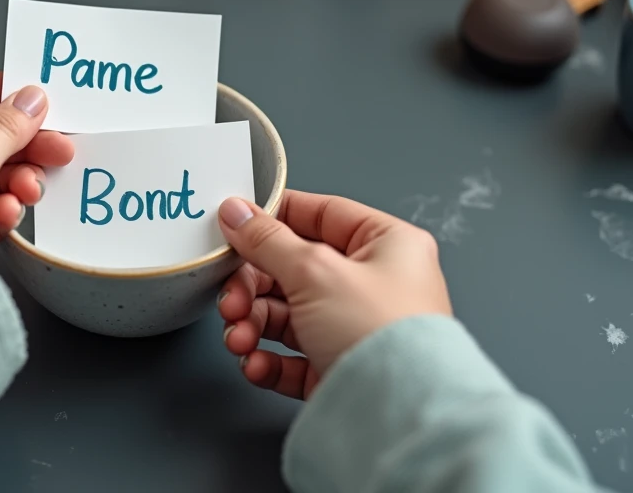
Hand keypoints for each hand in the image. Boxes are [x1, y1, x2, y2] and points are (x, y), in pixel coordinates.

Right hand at [216, 191, 451, 399]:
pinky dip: (267, 359)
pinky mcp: (339, 370)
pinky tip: (255, 362)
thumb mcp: (314, 271)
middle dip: (253, 286)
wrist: (399, 419)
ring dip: (253, 324)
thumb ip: (267, 239)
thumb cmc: (383, 338)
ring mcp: (356, 330)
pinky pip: (292, 357)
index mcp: (387, 246)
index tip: (237, 225)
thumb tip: (237, 213)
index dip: (276, 218)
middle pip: (294, 269)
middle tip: (233, 297)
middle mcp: (375, 285)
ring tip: (240, 337)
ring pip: (287, 315)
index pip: (322, 215)